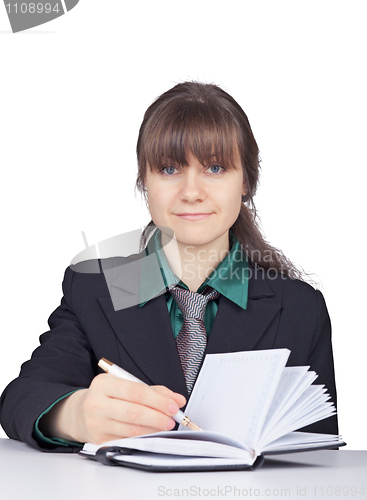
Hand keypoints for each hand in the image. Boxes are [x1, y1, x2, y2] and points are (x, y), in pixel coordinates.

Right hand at [39, 374, 185, 444]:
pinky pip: (127, 440)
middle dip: (158, 416)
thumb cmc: (108, 397)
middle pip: (133, 412)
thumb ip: (152, 390)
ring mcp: (96, 424)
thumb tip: (176, 399)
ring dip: (153, 428)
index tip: (174, 405)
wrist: (80, 413)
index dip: (157, 400)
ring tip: (165, 425)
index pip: (135, 391)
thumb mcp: (124, 385)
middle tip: (173, 418)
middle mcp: (96, 403)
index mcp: (103, 384)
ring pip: (131, 429)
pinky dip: (143, 437)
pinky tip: (152, 433)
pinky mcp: (99, 441)